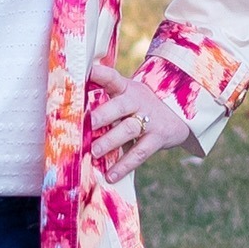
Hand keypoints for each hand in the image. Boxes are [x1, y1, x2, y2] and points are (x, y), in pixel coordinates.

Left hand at [88, 59, 192, 182]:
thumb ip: (104, 98)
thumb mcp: (126, 95)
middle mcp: (138, 101)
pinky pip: (140, 153)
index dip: (100, 74)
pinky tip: (110, 175)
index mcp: (126, 88)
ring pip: (129, 129)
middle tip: (89, 124)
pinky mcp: (157, 139)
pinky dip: (124, 165)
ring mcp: (149, 120)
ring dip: (110, 141)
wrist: (178, 115)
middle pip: (121, 105)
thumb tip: (70, 106)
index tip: (87, 71)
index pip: (112, 78)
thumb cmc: (140, 106)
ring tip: (95, 152)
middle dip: (104, 114)